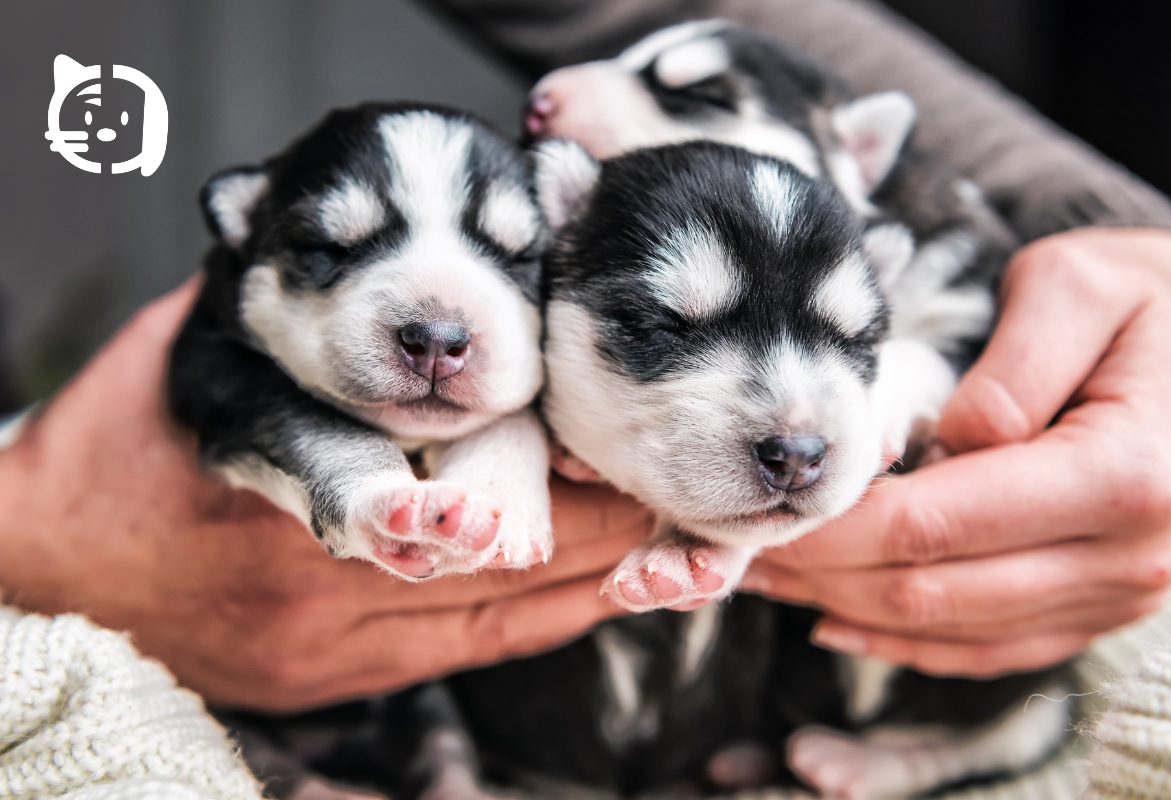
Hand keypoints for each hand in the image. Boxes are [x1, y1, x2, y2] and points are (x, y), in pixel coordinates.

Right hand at [0, 280, 649, 711]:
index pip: (445, 448)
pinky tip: (616, 592)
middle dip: (597, 509)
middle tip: (685, 481)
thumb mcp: (191, 339)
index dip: (546, 441)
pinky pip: (473, 651)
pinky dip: (552, 618)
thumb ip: (289, 297)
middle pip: (495, 533)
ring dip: (595, 570)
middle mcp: (306, 550)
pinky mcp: (334, 675)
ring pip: (500, 603)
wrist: (51, 572)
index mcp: (272, 446)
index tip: (617, 425)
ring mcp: (324, 628)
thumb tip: (373, 248)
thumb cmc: (124, 439)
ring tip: (684, 545)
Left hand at [743, 228, 1170, 676]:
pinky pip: (981, 651)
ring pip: (944, 629)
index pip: (934, 524)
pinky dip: (901, 642)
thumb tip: (952, 443)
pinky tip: (835, 619)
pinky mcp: (1088, 612)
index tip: (763, 511)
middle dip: (821, 573)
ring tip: (769, 573)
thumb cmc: (1127, 304)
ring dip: (843, 609)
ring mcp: (1112, 596)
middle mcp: (1127, 556)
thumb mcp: (1074, 286)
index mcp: (1121, 474)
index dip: (834, 528)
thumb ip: (1013, 364)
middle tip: (739, 548)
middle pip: (929, 589)